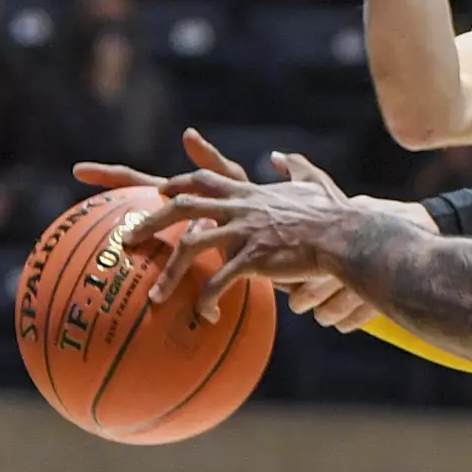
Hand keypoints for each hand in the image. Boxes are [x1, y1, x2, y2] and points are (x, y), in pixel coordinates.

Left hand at [75, 130, 379, 329]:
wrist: (343, 234)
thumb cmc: (333, 214)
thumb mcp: (313, 184)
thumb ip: (296, 167)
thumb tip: (282, 156)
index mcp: (249, 193)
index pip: (205, 180)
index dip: (180, 185)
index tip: (161, 192)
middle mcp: (240, 208)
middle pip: (183, 207)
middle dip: (151, 221)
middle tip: (128, 239)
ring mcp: (244, 232)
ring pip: (192, 247)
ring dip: (169, 274)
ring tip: (154, 297)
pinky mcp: (253, 258)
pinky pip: (220, 281)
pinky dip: (208, 299)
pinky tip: (205, 316)